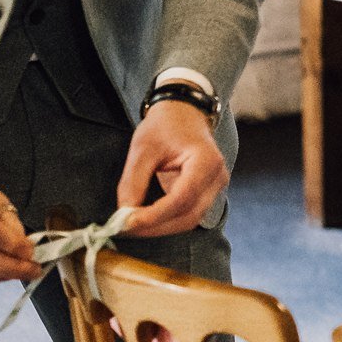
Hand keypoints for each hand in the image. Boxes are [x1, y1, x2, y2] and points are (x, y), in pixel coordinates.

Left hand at [116, 94, 227, 236]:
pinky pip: (187, 214)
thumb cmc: (166, 125)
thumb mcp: (143, 148)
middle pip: (188, 215)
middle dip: (155, 227)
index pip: (182, 198)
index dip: (154, 215)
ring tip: (132, 225)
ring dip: (160, 228)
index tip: (127, 222)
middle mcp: (217, 178)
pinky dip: (166, 221)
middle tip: (125, 228)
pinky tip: (145, 219)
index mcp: (206, 161)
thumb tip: (124, 214)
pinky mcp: (206, 193)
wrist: (185, 113)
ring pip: (189, 220)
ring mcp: (215, 187)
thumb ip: (133, 182)